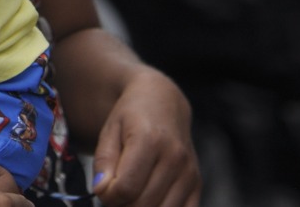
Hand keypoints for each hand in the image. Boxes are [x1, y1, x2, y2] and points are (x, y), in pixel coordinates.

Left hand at [90, 68, 200, 206]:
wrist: (162, 102)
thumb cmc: (131, 116)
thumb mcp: (109, 130)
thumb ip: (104, 161)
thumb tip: (102, 190)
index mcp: (149, 140)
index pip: (126, 187)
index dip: (108, 195)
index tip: (102, 188)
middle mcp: (174, 157)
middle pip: (142, 204)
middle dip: (121, 203)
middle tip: (114, 190)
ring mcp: (189, 172)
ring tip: (130, 192)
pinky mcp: (197, 184)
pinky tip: (148, 197)